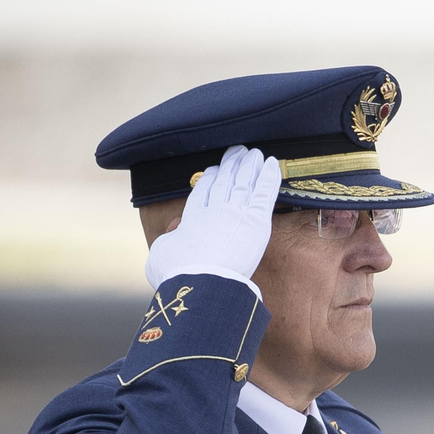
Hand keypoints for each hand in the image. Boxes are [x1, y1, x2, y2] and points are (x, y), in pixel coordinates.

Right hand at [144, 146, 279, 290]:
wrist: (200, 281)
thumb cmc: (176, 274)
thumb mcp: (161, 255)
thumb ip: (168, 241)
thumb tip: (173, 234)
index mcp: (193, 217)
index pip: (203, 192)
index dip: (210, 179)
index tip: (214, 171)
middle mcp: (215, 209)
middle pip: (225, 181)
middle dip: (232, 165)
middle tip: (238, 152)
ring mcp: (236, 212)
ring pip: (245, 182)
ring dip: (250, 166)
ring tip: (255, 154)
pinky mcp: (257, 220)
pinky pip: (265, 192)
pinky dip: (269, 176)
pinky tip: (273, 164)